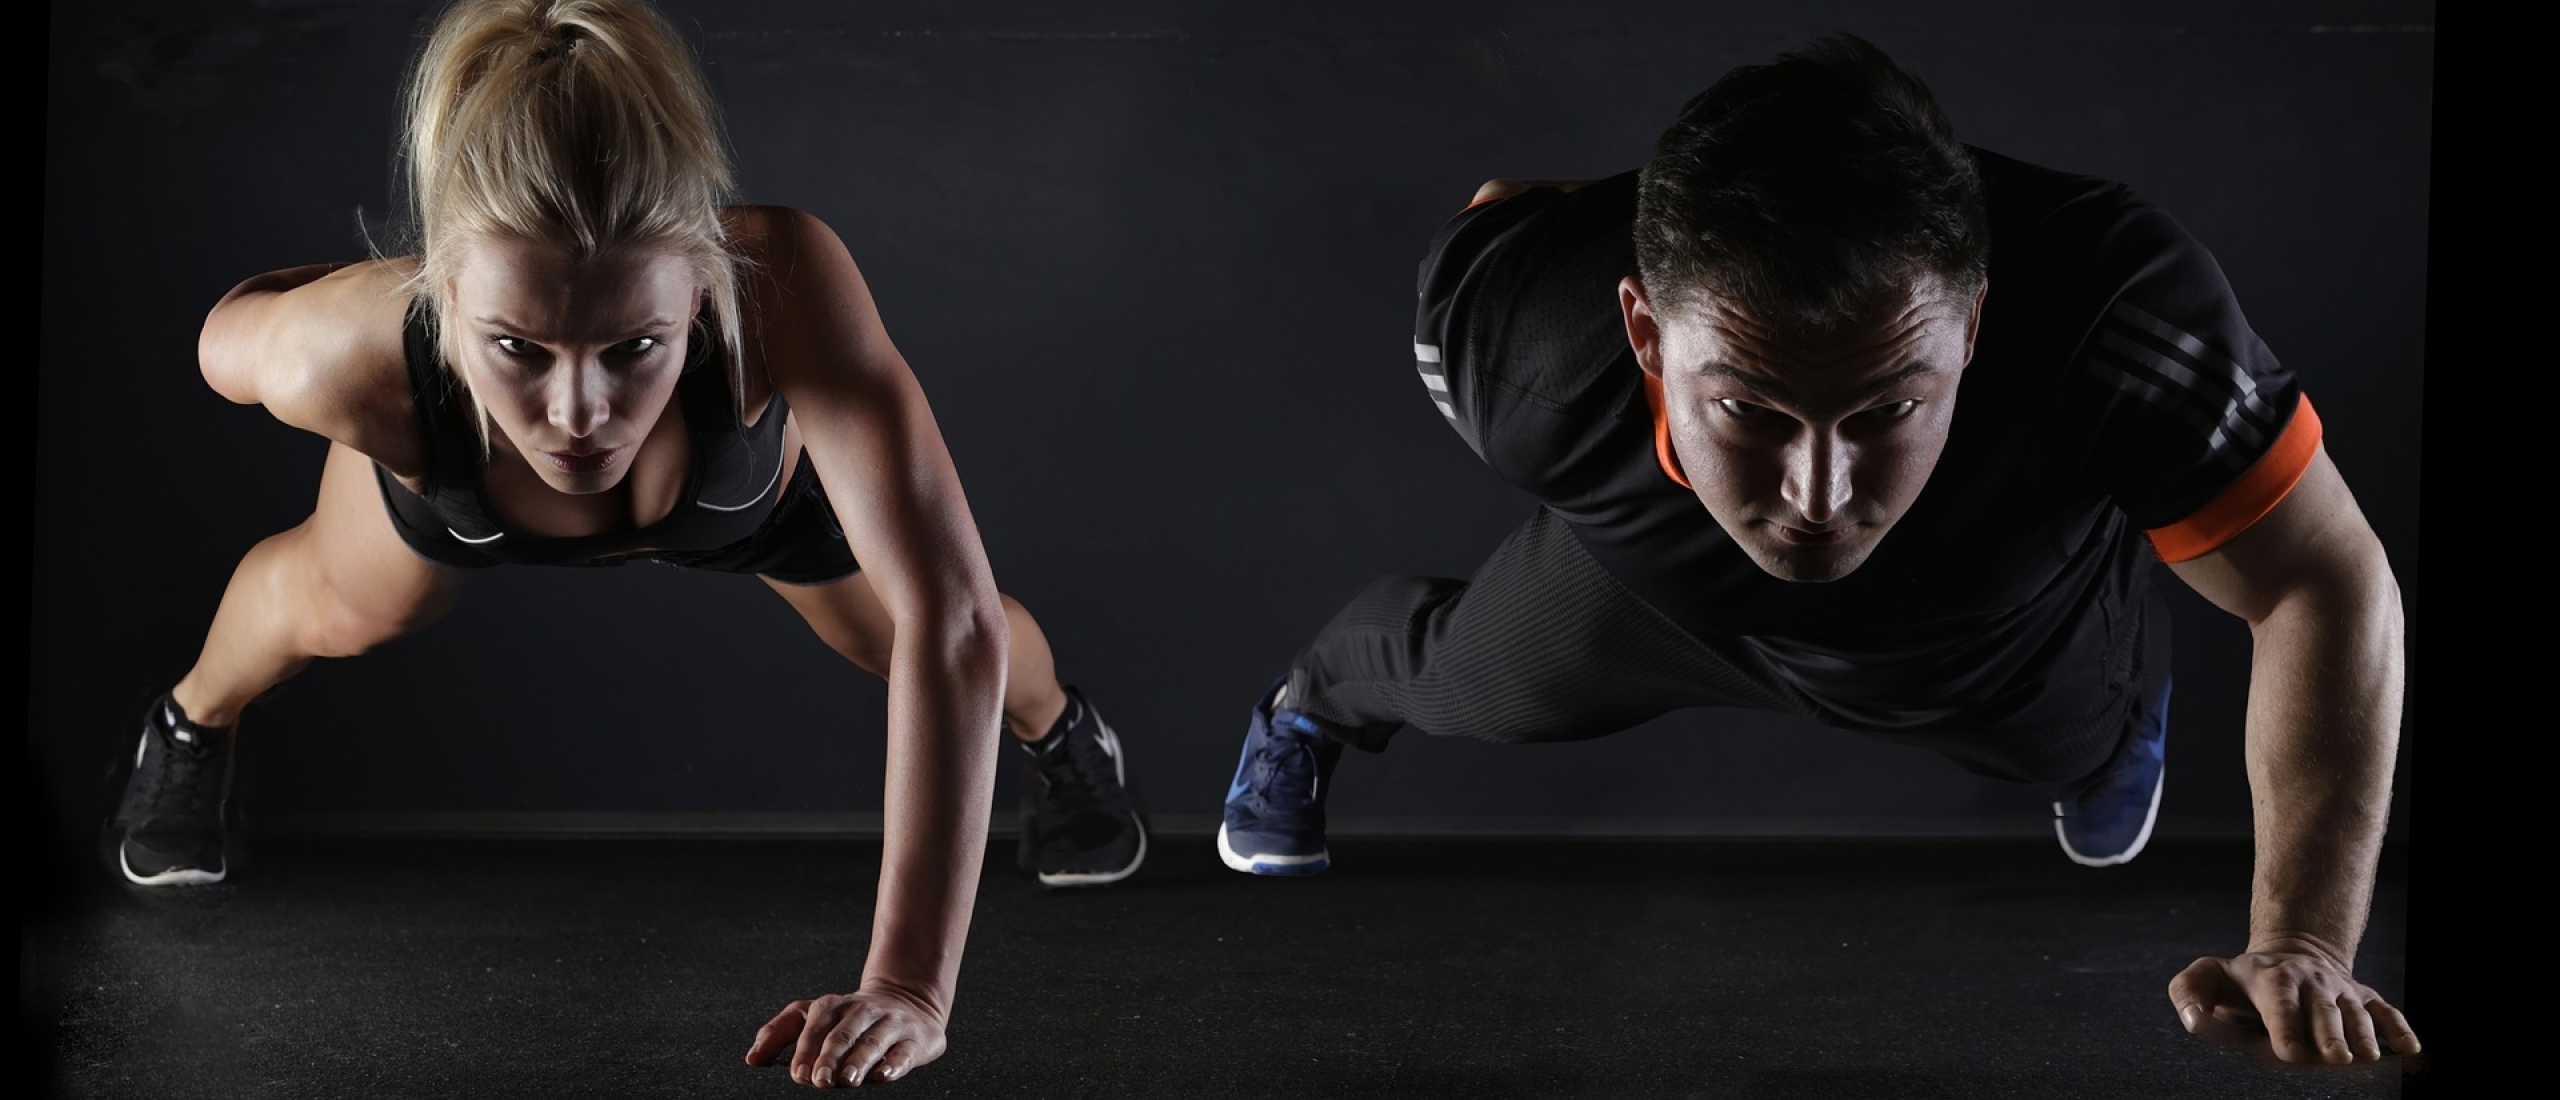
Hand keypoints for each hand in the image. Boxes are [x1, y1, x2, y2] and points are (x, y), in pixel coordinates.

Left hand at [745, 981, 948, 1087]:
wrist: (909, 1000)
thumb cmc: (850, 1019)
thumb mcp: (813, 1016)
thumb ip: (780, 1032)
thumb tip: (752, 1060)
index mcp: (833, 1006)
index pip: (816, 1025)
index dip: (806, 1049)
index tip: (797, 1074)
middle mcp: (862, 1011)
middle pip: (844, 1033)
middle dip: (830, 1057)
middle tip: (819, 1082)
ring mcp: (891, 1022)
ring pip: (873, 1040)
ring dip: (859, 1060)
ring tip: (848, 1080)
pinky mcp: (916, 1038)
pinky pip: (904, 1051)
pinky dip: (895, 1063)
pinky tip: (884, 1075)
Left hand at [2167, 947, 2418, 1063]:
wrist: (2289, 956)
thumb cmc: (2241, 981)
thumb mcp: (2208, 977)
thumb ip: (2189, 991)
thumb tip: (2192, 1020)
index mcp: (2272, 979)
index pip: (2279, 1002)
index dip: (2285, 1025)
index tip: (2288, 1052)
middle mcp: (2311, 982)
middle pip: (2323, 1009)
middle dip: (2329, 1033)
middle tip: (2336, 1060)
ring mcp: (2341, 990)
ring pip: (2357, 1012)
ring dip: (2364, 1034)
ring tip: (2365, 1057)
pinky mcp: (2365, 998)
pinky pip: (2386, 1011)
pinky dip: (2399, 1029)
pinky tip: (2410, 1050)